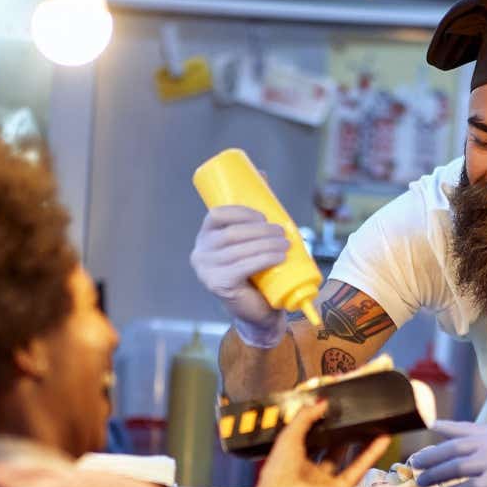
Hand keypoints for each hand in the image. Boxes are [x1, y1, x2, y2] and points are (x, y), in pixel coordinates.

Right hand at [189, 205, 290, 343]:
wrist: (259, 312)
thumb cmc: (257, 274)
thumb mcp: (253, 242)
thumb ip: (254, 213)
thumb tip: (263, 174)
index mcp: (205, 238)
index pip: (216, 215)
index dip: (240, 212)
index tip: (263, 217)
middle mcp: (200, 253)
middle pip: (231, 234)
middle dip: (260, 231)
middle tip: (282, 232)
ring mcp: (207, 271)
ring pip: (239, 250)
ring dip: (266, 244)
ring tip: (285, 244)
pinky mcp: (219, 285)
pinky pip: (243, 266)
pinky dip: (264, 259)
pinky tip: (279, 257)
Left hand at [253, 400, 391, 486]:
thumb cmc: (278, 473)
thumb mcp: (289, 435)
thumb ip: (306, 417)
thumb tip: (321, 403)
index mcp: (294, 458)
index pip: (312, 438)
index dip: (322, 425)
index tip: (333, 411)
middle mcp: (311, 471)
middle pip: (332, 450)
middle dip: (343, 435)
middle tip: (354, 419)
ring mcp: (326, 481)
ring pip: (348, 459)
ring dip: (362, 444)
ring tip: (373, 428)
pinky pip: (358, 469)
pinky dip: (371, 455)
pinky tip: (380, 441)